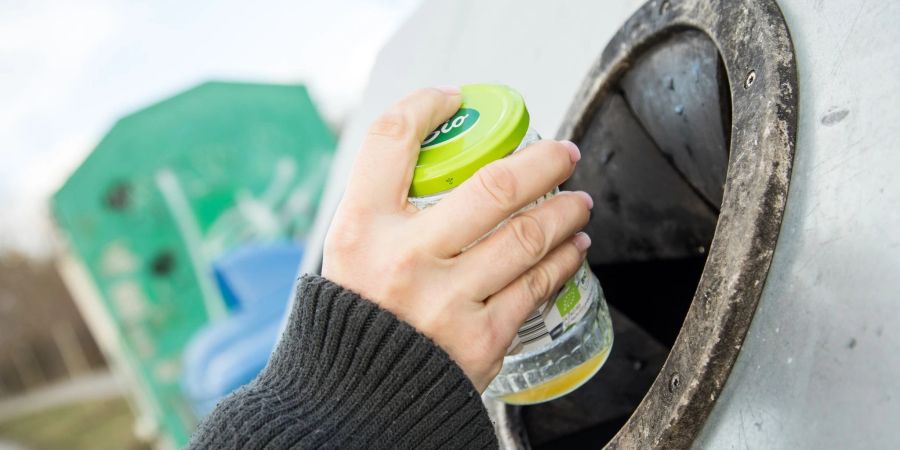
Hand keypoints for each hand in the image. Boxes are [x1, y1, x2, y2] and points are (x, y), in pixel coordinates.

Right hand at [322, 86, 591, 390]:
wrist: (359, 399)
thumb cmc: (360, 316)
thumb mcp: (349, 254)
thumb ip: (382, 208)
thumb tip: (438, 159)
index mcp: (361, 228)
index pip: (390, 139)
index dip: (426, 105)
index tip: (454, 100)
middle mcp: (403, 259)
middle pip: (494, 185)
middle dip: (544, 160)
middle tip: (563, 153)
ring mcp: (446, 301)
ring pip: (529, 235)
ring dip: (567, 211)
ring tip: (577, 202)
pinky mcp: (481, 340)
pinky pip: (537, 286)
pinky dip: (565, 259)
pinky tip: (573, 248)